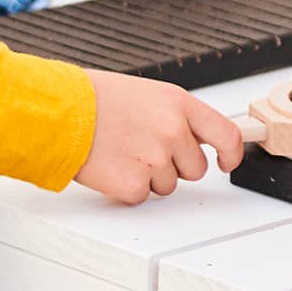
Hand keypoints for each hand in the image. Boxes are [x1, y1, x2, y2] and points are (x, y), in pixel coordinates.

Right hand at [71, 70, 244, 204]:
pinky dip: (127, 187)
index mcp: (178, 104)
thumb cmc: (95, 99)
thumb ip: (175, 115)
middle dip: (174, 164)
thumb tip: (196, 137)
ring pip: (169, 185)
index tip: (226, 160)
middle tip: (142, 147)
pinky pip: (143, 196)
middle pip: (195, 168)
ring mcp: (155, 160)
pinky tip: (112, 164)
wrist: (60, 112)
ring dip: (149, 175)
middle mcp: (172, 131)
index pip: (226, 135)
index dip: (231, 154)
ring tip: (121, 151)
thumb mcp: (146, 94)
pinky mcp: (135, 185)